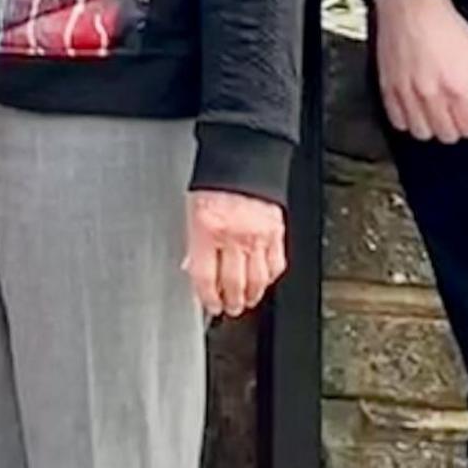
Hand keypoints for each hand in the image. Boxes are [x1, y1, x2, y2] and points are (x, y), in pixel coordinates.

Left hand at [184, 189, 288, 317]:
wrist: (243, 157)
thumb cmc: (214, 182)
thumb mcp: (191, 211)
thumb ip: (193, 242)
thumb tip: (192, 268)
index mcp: (207, 230)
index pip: (206, 277)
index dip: (207, 298)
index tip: (209, 305)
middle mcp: (234, 236)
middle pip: (234, 284)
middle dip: (231, 303)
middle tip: (229, 309)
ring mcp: (258, 236)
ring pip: (258, 280)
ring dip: (252, 296)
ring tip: (246, 302)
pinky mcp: (277, 233)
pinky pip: (276, 265)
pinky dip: (270, 278)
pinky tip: (264, 282)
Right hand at [372, 0, 467, 143]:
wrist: (411, 6)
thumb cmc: (447, 28)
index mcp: (459, 89)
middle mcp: (432, 95)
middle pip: (448, 135)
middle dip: (457, 125)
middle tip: (457, 106)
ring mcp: (407, 94)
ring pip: (422, 133)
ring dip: (433, 125)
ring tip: (436, 108)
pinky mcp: (387, 89)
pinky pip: (398, 122)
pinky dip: (409, 120)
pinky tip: (417, 106)